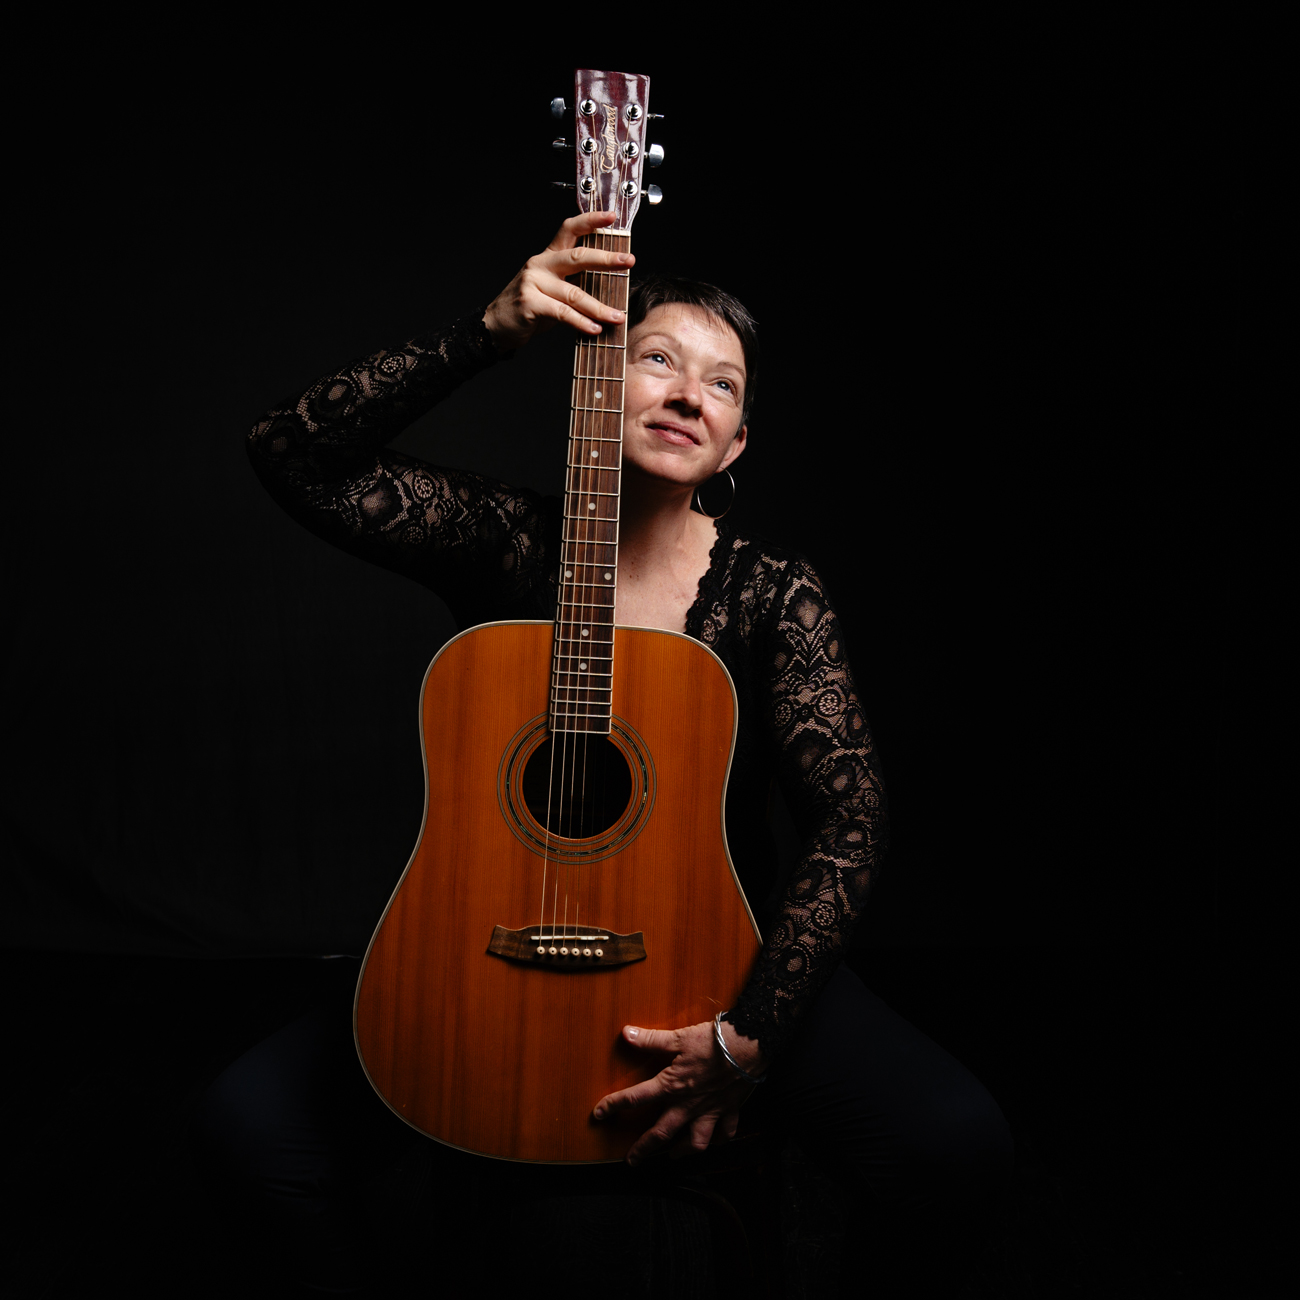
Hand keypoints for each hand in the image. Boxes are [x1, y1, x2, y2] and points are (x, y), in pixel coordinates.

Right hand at [483, 211, 634, 350]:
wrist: (495, 325)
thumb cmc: (530, 306)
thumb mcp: (553, 287)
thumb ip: (575, 281)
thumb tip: (611, 285)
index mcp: (548, 255)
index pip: (569, 229)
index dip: (591, 220)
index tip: (612, 216)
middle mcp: (541, 264)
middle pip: (577, 257)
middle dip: (606, 259)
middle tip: (628, 261)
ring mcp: (533, 282)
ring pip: (574, 293)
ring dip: (599, 307)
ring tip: (618, 317)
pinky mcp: (529, 303)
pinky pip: (562, 313)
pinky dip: (581, 322)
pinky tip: (594, 329)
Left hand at [592, 1019, 768, 1165]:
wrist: (750, 1045)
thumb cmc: (713, 1041)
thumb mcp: (679, 1037)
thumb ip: (651, 1039)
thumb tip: (626, 1034)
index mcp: (672, 1086)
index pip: (636, 1098)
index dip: (614, 1106)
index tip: (598, 1115)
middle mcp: (689, 1105)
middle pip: (662, 1133)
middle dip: (644, 1148)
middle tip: (631, 1162)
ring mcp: (711, 1111)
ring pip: (695, 1142)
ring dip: (683, 1151)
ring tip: (674, 1155)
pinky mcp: (730, 1110)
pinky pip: (725, 1133)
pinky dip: (720, 1139)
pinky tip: (716, 1141)